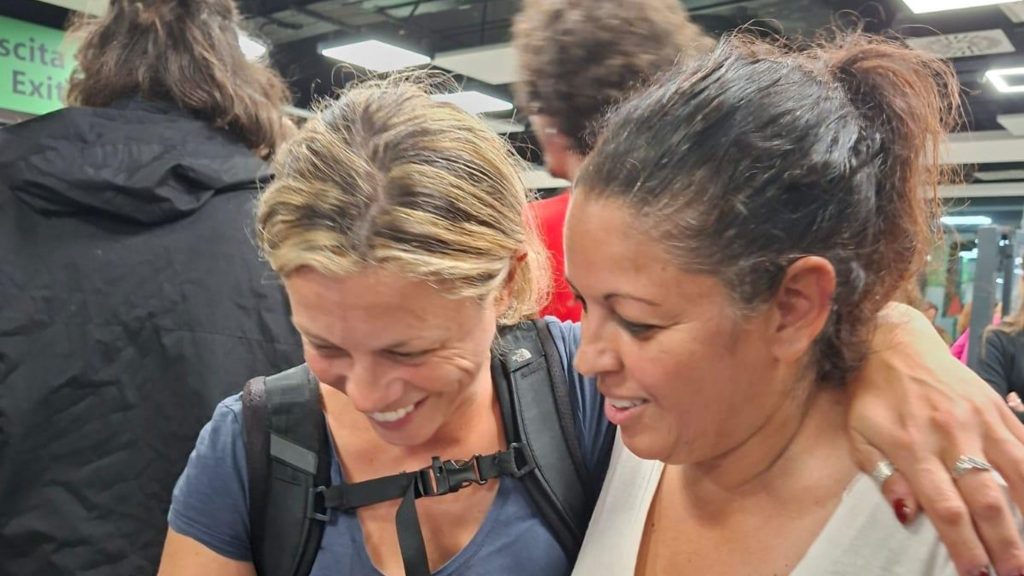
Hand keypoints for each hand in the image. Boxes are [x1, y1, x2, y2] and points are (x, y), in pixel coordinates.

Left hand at [848, 303, 1023, 575]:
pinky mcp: (998, 408)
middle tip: (1013, 573)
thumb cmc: (871, 395)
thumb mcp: (858, 434)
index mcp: (912, 446)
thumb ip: (881, 474)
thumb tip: (906, 514)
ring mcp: (980, 420)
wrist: (893, 341)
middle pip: (986, 498)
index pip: (945, 507)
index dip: (964, 544)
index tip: (976, 574)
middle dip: (1004, 542)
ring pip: (1018, 472)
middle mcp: (951, 434)